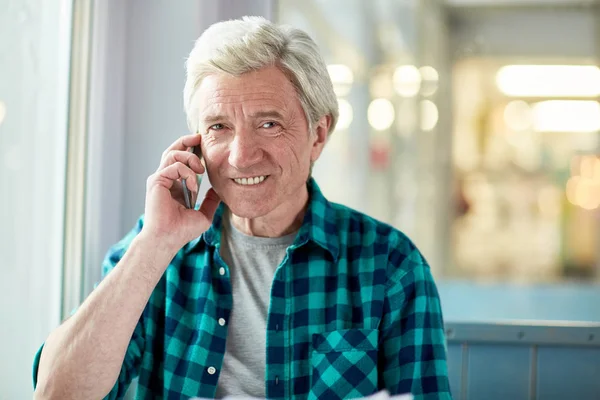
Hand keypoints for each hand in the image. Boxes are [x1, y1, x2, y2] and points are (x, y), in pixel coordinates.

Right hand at [141, 133, 220, 250]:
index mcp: (174, 185)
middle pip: (173, 150)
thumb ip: (210, 202)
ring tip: (201, 170)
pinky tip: (193, 186)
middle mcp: (164, 179)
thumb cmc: (182, 231)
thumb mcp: (203, 215)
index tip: (204, 145)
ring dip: (190, 158)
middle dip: (187, 140)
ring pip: (173, 153)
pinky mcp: (156, 181)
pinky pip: (173, 166)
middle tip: (201, 137)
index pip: (180, 160)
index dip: (191, 149)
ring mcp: (159, 179)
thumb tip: (217, 191)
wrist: (168, 239)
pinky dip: (187, 173)